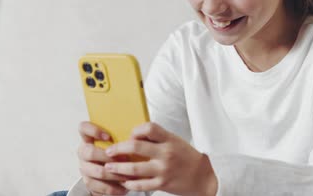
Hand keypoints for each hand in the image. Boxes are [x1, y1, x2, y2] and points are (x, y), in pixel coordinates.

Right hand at [77, 121, 128, 194]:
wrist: (108, 174)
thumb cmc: (115, 153)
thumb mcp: (116, 143)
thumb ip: (120, 137)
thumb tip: (137, 134)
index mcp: (88, 138)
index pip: (83, 128)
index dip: (93, 130)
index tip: (108, 136)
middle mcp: (83, 152)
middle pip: (89, 152)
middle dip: (108, 157)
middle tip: (125, 159)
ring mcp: (84, 168)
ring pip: (97, 171)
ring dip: (114, 174)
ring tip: (127, 175)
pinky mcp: (88, 182)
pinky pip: (99, 186)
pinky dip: (113, 188)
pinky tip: (123, 187)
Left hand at [103, 122, 217, 195]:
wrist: (203, 177)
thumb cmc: (186, 157)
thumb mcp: (174, 141)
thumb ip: (157, 138)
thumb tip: (134, 135)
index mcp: (169, 139)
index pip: (149, 127)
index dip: (136, 130)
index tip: (129, 135)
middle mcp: (165, 153)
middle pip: (136, 147)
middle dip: (118, 149)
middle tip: (108, 151)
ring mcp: (163, 169)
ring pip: (134, 168)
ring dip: (118, 168)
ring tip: (109, 168)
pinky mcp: (162, 183)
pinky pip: (141, 184)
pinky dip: (130, 184)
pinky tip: (124, 181)